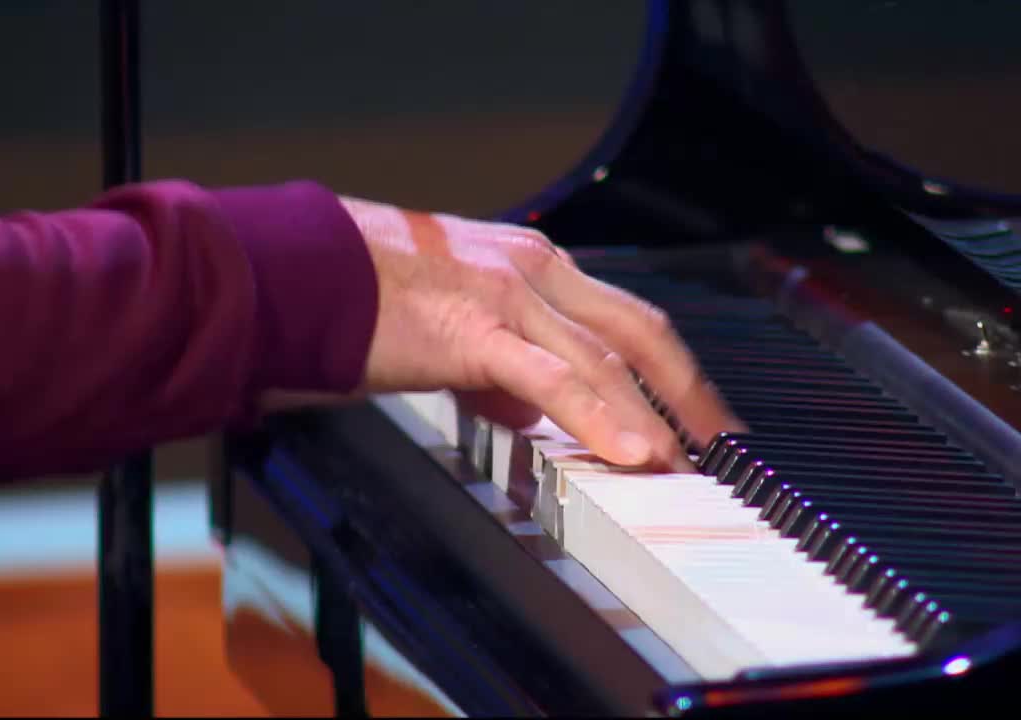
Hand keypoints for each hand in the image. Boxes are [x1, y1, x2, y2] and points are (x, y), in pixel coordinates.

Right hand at [337, 196, 745, 470]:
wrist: (296, 271)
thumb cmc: (363, 297)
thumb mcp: (450, 323)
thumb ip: (498, 365)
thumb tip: (529, 411)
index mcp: (532, 267)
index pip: (626, 319)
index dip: (671, 370)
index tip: (699, 415)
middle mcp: (534, 271)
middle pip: (641, 332)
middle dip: (690, 392)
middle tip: (724, 444)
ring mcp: (508, 295)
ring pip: (605, 360)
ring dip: (654, 416)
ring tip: (686, 466)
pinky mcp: (474, 330)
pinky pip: (554, 378)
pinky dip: (599, 416)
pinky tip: (631, 452)